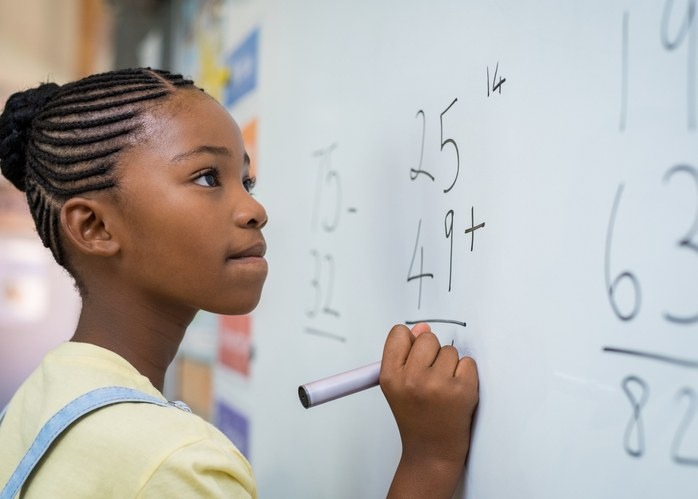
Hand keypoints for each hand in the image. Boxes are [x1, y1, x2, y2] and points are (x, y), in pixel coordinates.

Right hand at [380, 323, 478, 498]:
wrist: (432, 452)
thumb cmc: (416, 418)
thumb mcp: (398, 386)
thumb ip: (406, 354)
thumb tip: (422, 328)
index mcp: (390, 376)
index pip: (399, 334)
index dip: (410, 342)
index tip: (414, 356)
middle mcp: (411, 379)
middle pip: (427, 338)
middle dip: (432, 353)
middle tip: (430, 378)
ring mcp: (437, 384)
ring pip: (450, 351)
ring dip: (450, 366)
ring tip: (443, 388)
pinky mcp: (462, 390)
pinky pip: (468, 363)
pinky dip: (466, 375)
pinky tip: (456, 392)